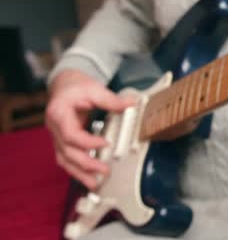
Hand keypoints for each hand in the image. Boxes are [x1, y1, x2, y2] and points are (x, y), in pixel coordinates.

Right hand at [46, 69, 134, 188]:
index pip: (70, 135)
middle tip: (105, 171)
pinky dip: (77, 170)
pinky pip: (67, 159)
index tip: (105, 144)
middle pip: (67, 152)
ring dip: (79, 174)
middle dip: (86, 165)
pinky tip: (89, 178)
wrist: (64, 85)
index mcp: (59, 114)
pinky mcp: (62, 142)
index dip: (87, 143)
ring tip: (95, 185)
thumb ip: (110, 99)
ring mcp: (57, 137)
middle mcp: (54, 128)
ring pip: (64, 160)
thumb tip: (131, 104)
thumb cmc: (76, 87)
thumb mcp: (93, 88)